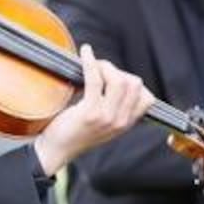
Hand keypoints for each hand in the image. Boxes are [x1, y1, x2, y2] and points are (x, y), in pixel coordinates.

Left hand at [33, 44, 154, 175]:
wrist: (56, 150)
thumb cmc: (76, 132)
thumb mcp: (105, 124)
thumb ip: (116, 107)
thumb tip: (116, 74)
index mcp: (126, 124)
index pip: (147, 98)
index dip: (132, 82)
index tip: (114, 79)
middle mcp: (120, 122)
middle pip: (134, 84)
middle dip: (117, 71)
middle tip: (100, 70)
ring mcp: (106, 118)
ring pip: (118, 80)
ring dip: (105, 67)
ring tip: (93, 66)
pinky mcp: (89, 113)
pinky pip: (95, 79)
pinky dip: (90, 61)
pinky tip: (85, 53)